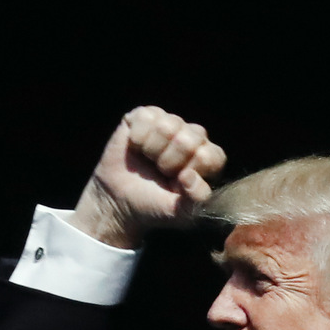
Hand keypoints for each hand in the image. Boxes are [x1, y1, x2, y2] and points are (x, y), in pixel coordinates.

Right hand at [70, 106, 226, 248]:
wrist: (119, 201)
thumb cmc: (154, 205)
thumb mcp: (180, 213)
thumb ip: (196, 200)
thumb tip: (189, 176)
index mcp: (209, 159)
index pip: (210, 156)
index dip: (190, 171)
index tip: (177, 183)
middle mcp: (193, 137)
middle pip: (188, 139)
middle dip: (169, 162)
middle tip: (160, 172)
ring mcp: (170, 124)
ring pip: (167, 126)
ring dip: (152, 150)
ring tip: (149, 160)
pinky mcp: (146, 116)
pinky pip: (147, 117)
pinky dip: (138, 137)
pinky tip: (136, 147)